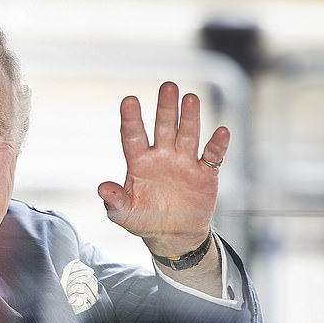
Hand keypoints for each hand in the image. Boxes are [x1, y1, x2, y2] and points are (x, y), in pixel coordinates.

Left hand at [98, 81, 228, 255]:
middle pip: (164, 127)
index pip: (133, 137)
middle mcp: (162, 156)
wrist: (172, 236)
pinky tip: (221, 132)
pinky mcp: (205, 174)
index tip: (129, 100)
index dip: (131, 119)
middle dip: (165, 108)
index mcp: (139, 163)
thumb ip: (114, 202)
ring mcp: (184, 163)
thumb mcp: (124, 215)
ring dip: (189, 118)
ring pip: (187, 135)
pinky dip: (217, 145)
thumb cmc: (143, 220)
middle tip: (168, 86)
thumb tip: (102, 188)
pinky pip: (212, 156)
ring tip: (190, 98)